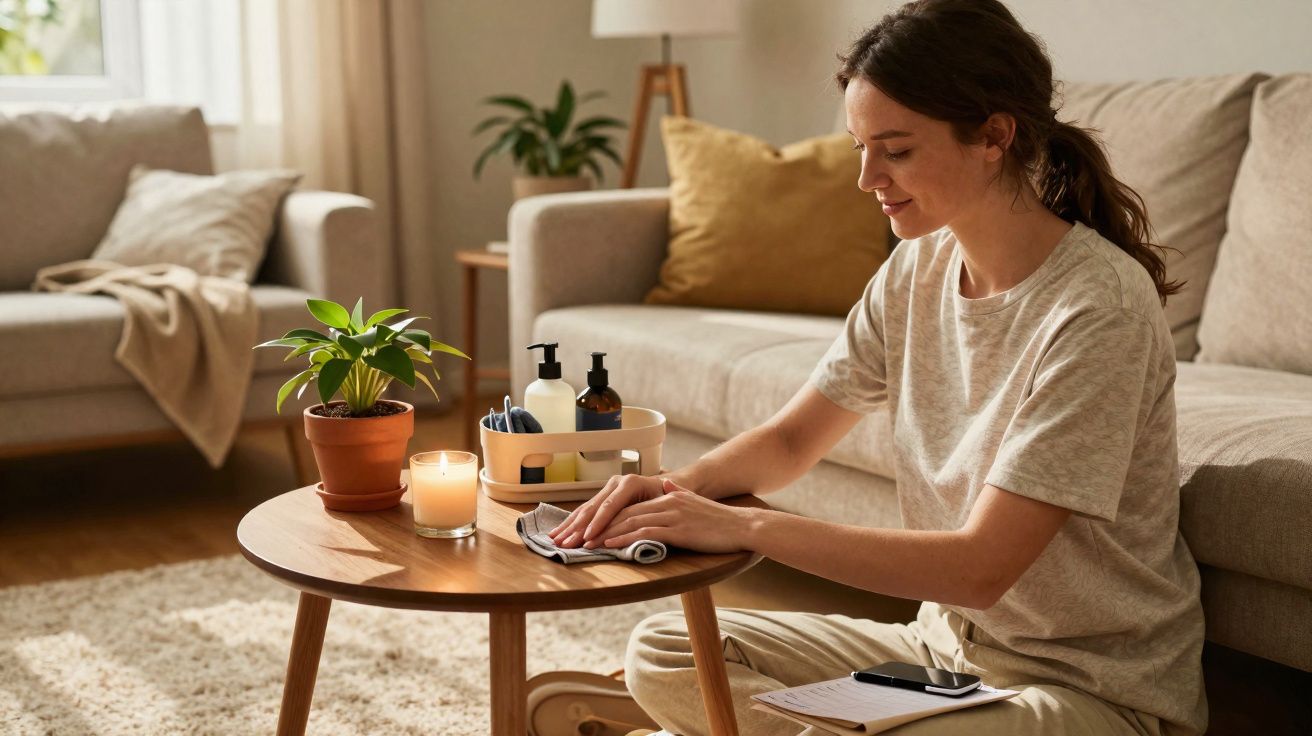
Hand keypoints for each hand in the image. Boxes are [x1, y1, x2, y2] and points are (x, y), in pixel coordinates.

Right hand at [548, 473, 666, 547]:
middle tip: (564, 544)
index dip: (597, 523)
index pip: (610, 506)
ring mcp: (607, 488)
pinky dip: (571, 522)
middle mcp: (616, 483)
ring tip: (555, 540)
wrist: (665, 486)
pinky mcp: (602, 495)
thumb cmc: (666, 498)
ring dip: (569, 526)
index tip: (586, 538)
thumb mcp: (663, 503)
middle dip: (577, 528)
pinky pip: (585, 510)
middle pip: (593, 508)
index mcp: (630, 484)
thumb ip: (650, 513)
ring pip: (585, 509)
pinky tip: (560, 531)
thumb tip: (637, 528)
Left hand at [586, 478, 755, 554]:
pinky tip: (610, 544)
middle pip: (624, 512)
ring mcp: (671, 514)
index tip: (589, 527)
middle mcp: (666, 502)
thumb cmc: (720, 519)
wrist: (742, 525)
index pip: (630, 506)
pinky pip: (644, 532)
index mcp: (668, 496)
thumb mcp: (696, 501)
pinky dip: (624, 538)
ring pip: (630, 521)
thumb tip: (669, 484)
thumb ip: (679, 492)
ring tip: (586, 542)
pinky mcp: (677, 529)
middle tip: (579, 536)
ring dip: (605, 532)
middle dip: (599, 525)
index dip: (607, 516)